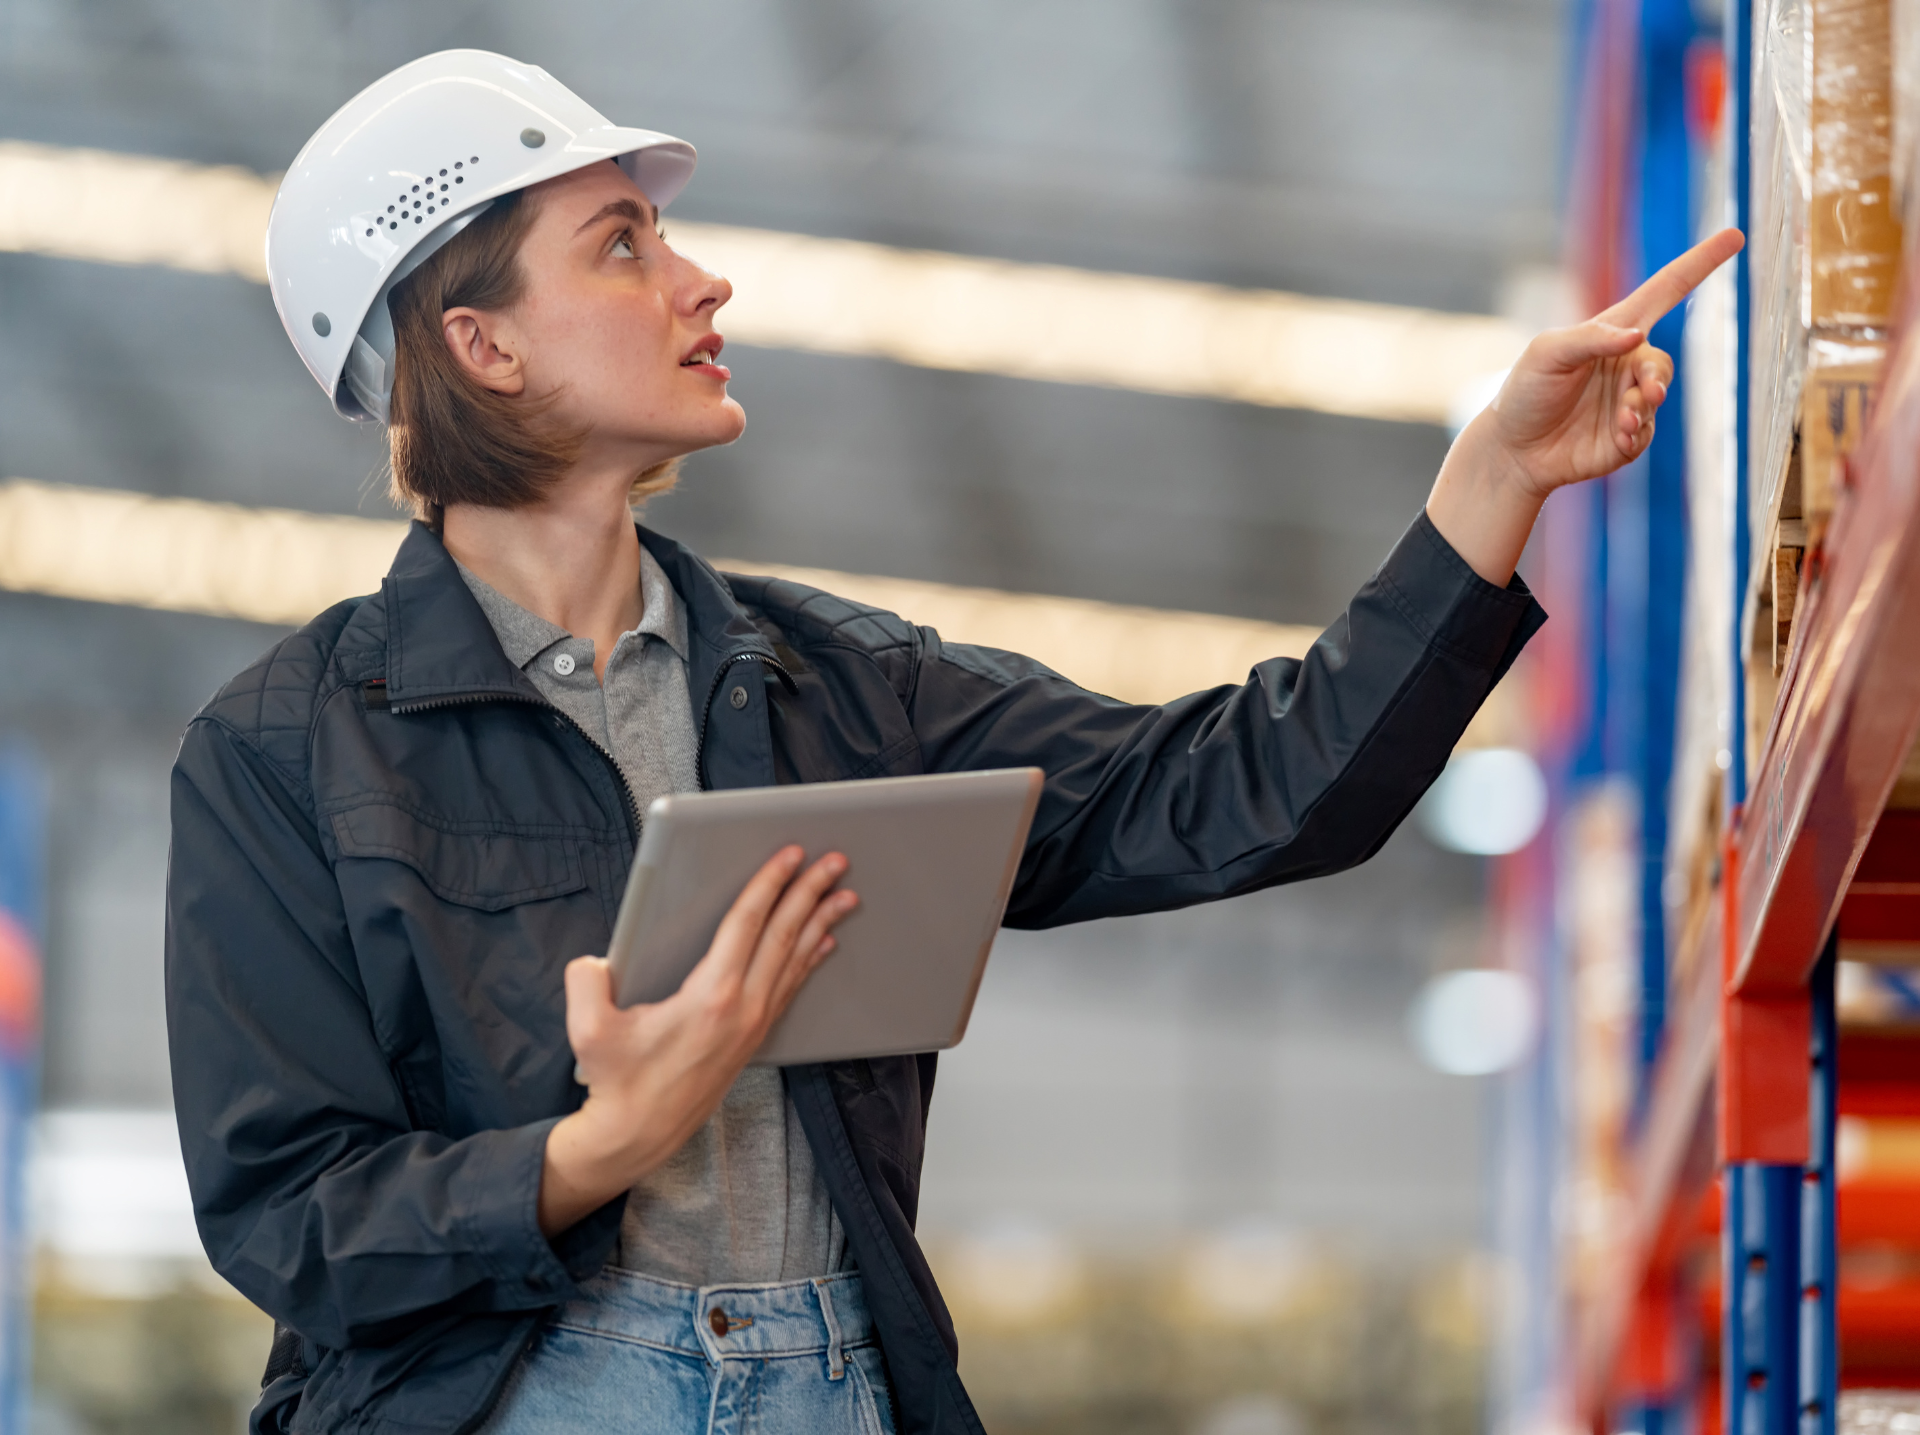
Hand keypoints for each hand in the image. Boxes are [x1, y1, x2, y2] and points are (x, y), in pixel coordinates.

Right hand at [536, 846, 857, 1236]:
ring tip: (844, 895)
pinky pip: (790, 986)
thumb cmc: (618, 1082)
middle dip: (811, 893)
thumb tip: (595, 960)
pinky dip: (809, 959)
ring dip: (820, 923)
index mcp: (710, 996)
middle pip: (784, 935)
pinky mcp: (753, 1038)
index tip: (790, 855)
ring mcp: (753, 1024)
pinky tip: (823, 944)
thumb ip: (586, 981)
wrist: (640, 1135)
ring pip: (794, 960)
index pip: (747, 924)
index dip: (770, 884)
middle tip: (836, 862)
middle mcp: (742, 1007)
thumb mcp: (589, 1028)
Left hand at [1426, 227, 1743, 583]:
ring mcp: (1629, 401)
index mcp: (1612, 332)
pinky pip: (1647, 432)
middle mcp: (1626, 364)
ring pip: (1657, 397)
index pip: (1665, 292)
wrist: (1511, 449)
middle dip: (1655, 376)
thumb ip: (1590, 339)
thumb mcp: (1548, 353)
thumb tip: (1636, 336)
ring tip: (1622, 417)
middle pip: (1661, 363)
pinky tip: (1618, 436)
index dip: (1699, 264)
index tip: (1735, 235)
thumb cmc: (1525, 391)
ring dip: (1643, 406)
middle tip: (1644, 391)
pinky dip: (1636, 432)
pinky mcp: (1627, 437)